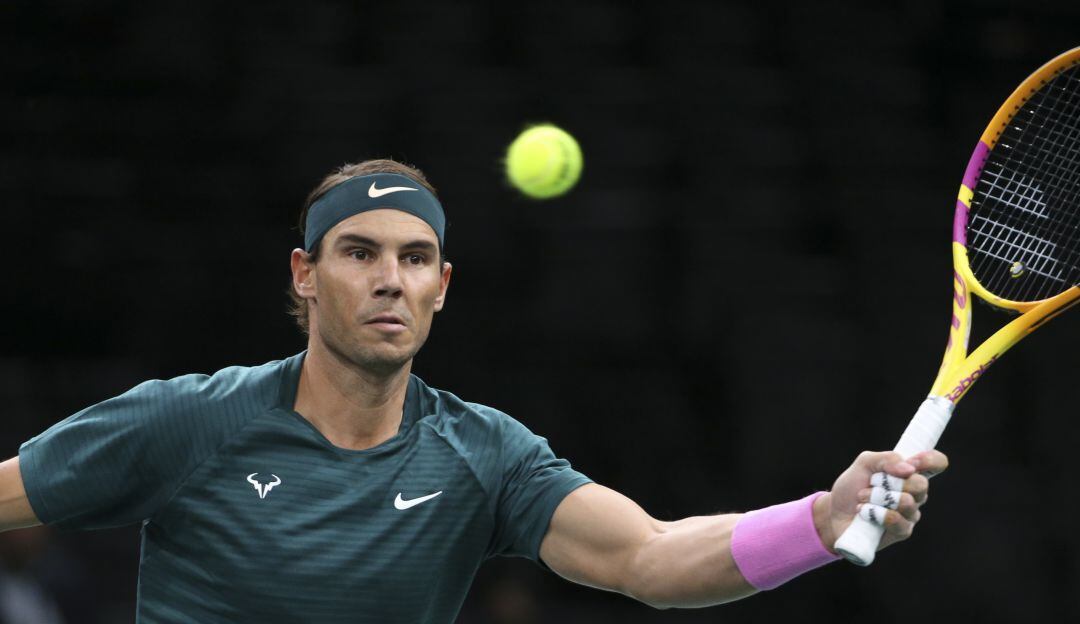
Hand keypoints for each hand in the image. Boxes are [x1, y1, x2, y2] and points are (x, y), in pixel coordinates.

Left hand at [813, 450, 948, 553]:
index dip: (929, 460)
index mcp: (909, 473)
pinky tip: (864, 512)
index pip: (936, 463)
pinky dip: (875, 513)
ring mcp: (911, 513)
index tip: (912, 462)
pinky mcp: (903, 531)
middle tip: (873, 483)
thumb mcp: (864, 464)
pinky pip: (896, 519)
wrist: (834, 513)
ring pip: (907, 502)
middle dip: (893, 482)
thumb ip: (885, 458)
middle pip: (921, 484)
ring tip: (862, 498)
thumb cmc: (851, 487)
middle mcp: (915, 493)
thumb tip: (908, 468)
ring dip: (878, 497)